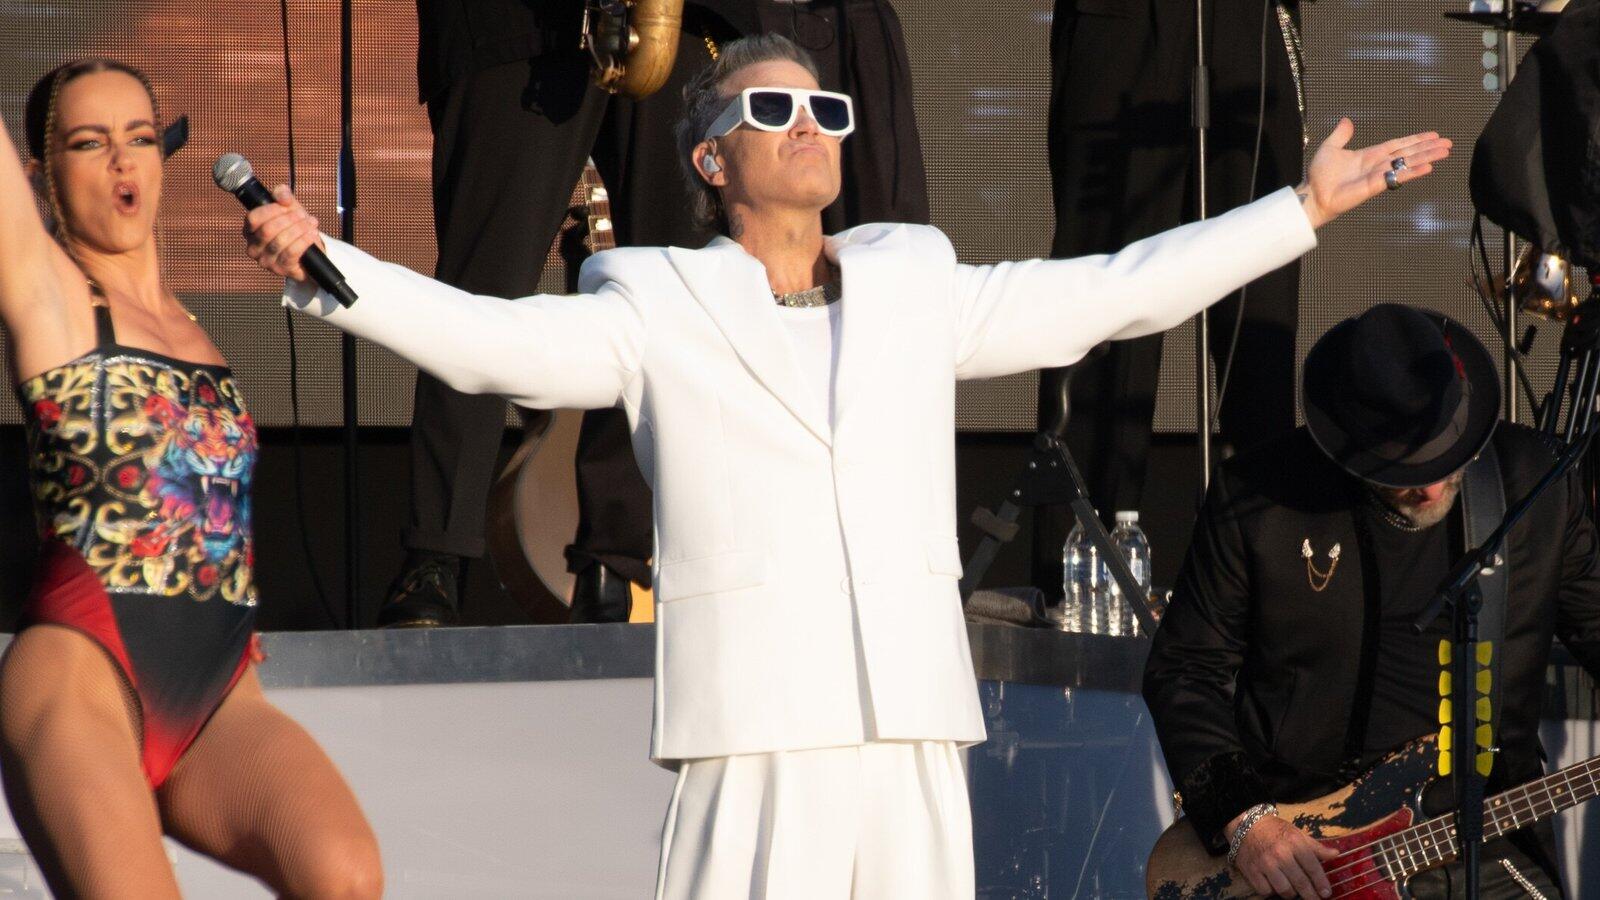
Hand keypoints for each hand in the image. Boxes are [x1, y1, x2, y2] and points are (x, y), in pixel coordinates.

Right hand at [242, 185, 323, 283]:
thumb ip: (282, 195)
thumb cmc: (294, 227)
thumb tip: (283, 195)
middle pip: (268, 229)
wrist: (310, 250)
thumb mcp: (288, 208)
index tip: (287, 205)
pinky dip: (304, 240)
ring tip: (311, 224)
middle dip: (289, 219)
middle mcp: (253, 248)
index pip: (253, 218)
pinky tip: (312, 234)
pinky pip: (292, 252)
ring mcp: (266, 261)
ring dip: (299, 229)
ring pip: (280, 241)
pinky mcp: (281, 269)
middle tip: (303, 215)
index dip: (272, 209)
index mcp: (249, 231)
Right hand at [1229, 812, 1338, 897]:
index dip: (1321, 883)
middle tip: (1314, 899)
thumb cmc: (1275, 830)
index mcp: (1295, 843)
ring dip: (1291, 893)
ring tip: (1293, 890)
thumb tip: (1336, 854)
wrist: (1246, 824)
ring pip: (1284, 890)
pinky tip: (1274, 885)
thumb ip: (1316, 847)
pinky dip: (1271, 891)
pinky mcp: (1252, 871)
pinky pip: (1266, 891)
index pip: (1313, 868)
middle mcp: (1281, 854)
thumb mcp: (1297, 834)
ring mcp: (1265, 864)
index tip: (1326, 893)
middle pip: (1301, 883)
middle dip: (1310, 895)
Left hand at [1296, 118, 1451, 228]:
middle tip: (1447, 143)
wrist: (1312, 194)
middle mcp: (1377, 164)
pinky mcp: (1374, 186)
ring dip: (1427, 157)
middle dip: (1428, 148)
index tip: (1432, 135)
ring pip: (1407, 163)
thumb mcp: (1330, 148)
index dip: (1415, 139)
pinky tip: (1428, 167)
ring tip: (1445, 152)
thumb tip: (1347, 120)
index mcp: (1370, 155)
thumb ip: (1341, 135)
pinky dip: (1412, 172)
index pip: (1398, 144)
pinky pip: (1397, 177)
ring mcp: (1378, 175)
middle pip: (1408, 153)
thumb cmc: (1319, 176)